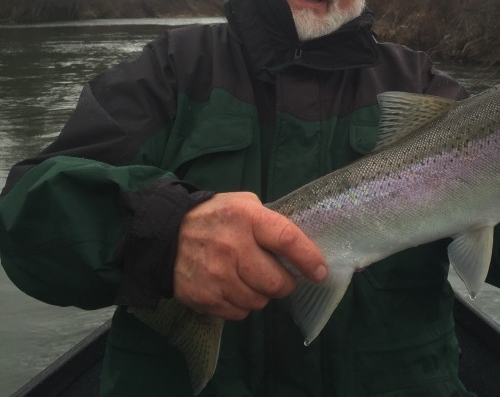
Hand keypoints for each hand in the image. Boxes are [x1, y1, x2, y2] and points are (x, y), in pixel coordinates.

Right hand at [173, 191, 327, 319]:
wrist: (163, 234)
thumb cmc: (213, 217)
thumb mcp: (242, 204)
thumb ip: (269, 221)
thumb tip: (299, 246)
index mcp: (246, 217)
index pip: (287, 240)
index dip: (309, 258)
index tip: (320, 272)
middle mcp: (232, 247)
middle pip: (277, 282)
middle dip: (285, 283)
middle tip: (280, 277)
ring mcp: (217, 275)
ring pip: (259, 301)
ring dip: (262, 294)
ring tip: (250, 279)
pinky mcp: (204, 297)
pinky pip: (238, 313)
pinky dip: (241, 304)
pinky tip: (232, 288)